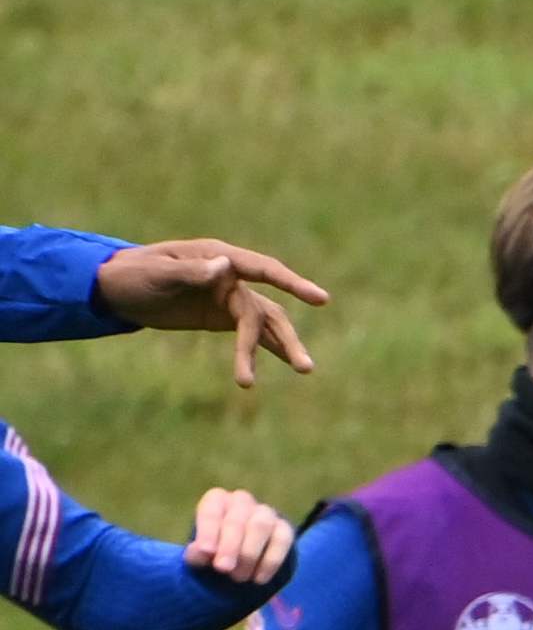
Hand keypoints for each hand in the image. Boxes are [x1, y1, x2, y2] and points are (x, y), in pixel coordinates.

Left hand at [90, 238, 331, 385]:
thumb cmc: (133, 274)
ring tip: (303, 371)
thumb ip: (190, 271)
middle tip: (305, 368)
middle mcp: (231, 277)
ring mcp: (229, 298)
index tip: (321, 300)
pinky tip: (289, 364)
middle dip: (286, 338)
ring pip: (265, 324)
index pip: (264, 270)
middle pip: (268, 309)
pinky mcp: (221, 317)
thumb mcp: (157, 273)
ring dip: (284, 347)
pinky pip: (252, 334)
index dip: (293, 283)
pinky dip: (268, 349)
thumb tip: (226, 268)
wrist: (113, 289)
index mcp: (219, 257)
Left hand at [184, 487, 292, 584]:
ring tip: (239, 577)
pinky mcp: (284, 528)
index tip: (206, 552)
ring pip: (261, 526)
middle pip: (237, 520)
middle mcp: (241, 501)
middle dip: (230, 546)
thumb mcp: (201, 554)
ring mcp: (266, 513)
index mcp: (216, 501)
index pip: (211, 512)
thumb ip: (196, 554)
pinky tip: (259, 579)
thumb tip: (199, 553)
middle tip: (223, 569)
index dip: (208, 532)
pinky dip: (271, 561)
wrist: (241, 559)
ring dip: (249, 553)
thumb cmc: (215, 552)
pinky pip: (282, 540)